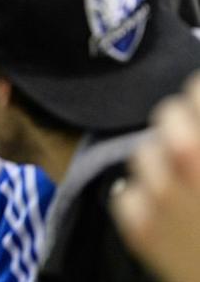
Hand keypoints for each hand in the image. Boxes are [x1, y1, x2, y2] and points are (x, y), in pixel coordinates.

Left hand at [112, 75, 199, 281]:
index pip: (194, 91)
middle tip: (194, 144)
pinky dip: (141, 199)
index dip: (197, 96)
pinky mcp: (138, 227)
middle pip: (167, 115)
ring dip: (160, 163)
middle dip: (181, 126)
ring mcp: (160, 196)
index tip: (198, 103)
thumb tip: (192, 98)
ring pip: (144, 153)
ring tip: (185, 186)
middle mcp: (189, 160)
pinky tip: (164, 213)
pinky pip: (125, 193)